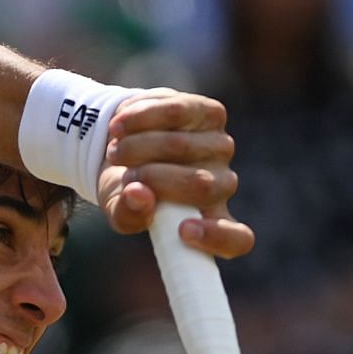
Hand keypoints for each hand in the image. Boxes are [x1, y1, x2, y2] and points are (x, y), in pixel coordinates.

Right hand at [97, 90, 254, 259]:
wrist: (120, 142)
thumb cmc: (124, 187)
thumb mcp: (118, 208)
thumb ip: (127, 212)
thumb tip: (138, 195)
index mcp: (208, 221)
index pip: (236, 239)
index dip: (217, 238)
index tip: (183, 231)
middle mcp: (222, 185)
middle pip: (201, 186)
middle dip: (152, 178)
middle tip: (125, 177)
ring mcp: (220, 147)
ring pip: (181, 146)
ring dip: (138, 147)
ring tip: (116, 151)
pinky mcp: (210, 114)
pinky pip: (176, 114)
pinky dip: (140, 120)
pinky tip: (120, 127)